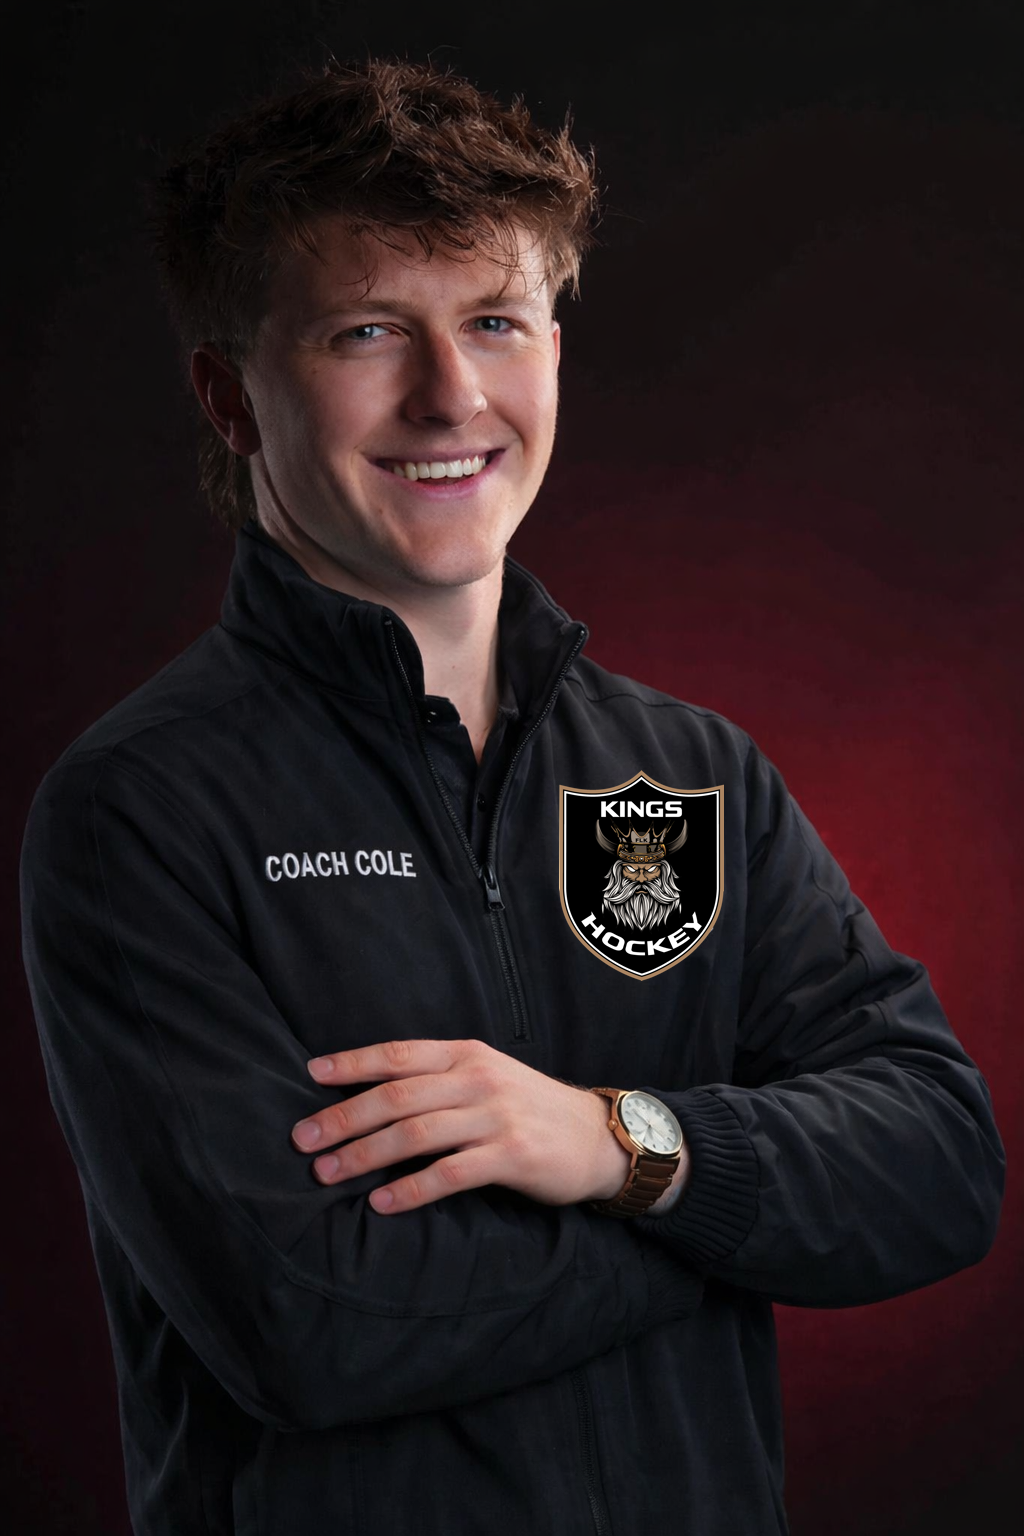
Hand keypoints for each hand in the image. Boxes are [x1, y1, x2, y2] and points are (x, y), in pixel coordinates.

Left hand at [290, 1037, 639, 1213]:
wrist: (598, 1137)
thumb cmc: (530, 1109)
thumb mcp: (488, 1076)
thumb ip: (439, 1080)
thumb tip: (371, 1096)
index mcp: (466, 1054)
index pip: (399, 1054)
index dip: (352, 1063)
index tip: (311, 1074)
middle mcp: (478, 1079)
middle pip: (396, 1095)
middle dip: (344, 1117)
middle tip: (302, 1140)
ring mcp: (495, 1116)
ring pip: (415, 1132)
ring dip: (365, 1154)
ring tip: (328, 1173)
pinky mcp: (512, 1155)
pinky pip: (450, 1174)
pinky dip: (411, 1189)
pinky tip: (381, 1204)